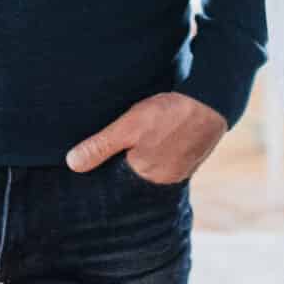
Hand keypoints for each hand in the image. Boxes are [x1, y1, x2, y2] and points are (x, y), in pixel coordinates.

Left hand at [66, 92, 227, 183]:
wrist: (212, 100)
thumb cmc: (170, 113)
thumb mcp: (129, 126)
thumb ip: (101, 146)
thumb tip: (72, 164)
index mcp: (146, 175)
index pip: (117, 182)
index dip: (105, 170)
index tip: (91, 160)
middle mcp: (164, 179)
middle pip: (135, 176)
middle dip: (123, 164)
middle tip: (114, 146)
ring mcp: (180, 170)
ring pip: (151, 167)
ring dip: (142, 157)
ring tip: (134, 141)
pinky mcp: (190, 158)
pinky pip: (167, 159)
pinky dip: (158, 151)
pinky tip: (155, 138)